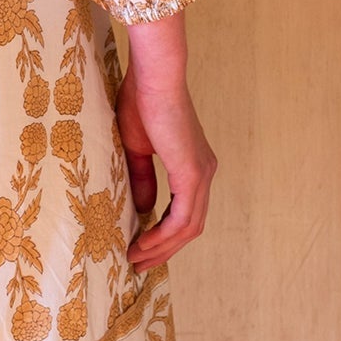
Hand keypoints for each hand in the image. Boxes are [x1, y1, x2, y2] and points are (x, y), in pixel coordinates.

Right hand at [115, 12, 217, 272]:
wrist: (153, 77)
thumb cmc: (141, 101)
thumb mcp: (137, 147)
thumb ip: (141, 178)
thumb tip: (143, 209)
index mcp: (193, 165)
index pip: (185, 211)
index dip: (164, 234)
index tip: (140, 246)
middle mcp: (205, 173)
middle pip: (189, 226)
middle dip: (164, 249)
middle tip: (138, 263)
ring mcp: (202, 175)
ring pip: (187, 228)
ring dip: (162, 247)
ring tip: (136, 258)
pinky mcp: (192, 175)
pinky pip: (181, 218)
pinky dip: (162, 235)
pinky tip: (144, 243)